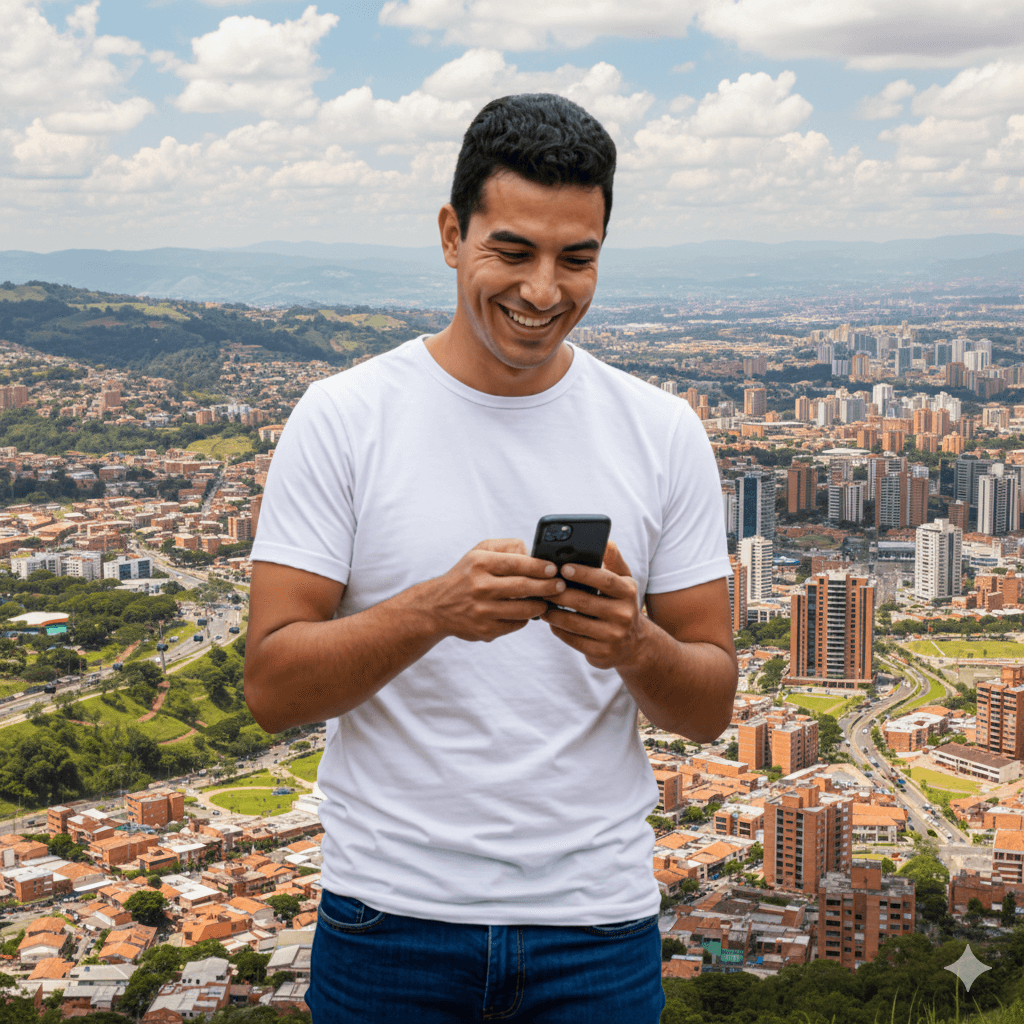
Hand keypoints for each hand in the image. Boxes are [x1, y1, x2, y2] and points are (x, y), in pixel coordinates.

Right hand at [426, 538, 567, 642]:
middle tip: (560, 586)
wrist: (437, 607)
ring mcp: (482, 611)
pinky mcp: (485, 630)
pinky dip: (524, 619)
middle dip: (547, 587)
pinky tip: (525, 612)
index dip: (539, 567)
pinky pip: (516, 625)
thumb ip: (507, 546)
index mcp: (479, 563)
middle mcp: (479, 587)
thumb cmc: (466, 575)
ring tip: (546, 600)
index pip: (516, 563)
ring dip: (540, 605)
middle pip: (523, 587)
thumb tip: (533, 553)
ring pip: (523, 610)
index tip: (554, 569)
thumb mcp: (480, 551)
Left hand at [540, 539, 646, 669]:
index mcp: (628, 592)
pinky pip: (573, 639)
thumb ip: (613, 560)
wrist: (634, 644)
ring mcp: (613, 636)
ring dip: (553, 613)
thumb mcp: (623, 581)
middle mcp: (624, 614)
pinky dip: (558, 629)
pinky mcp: (602, 653)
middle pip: (584, 602)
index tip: (563, 567)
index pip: (604, 580)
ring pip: (574, 622)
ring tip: (541, 603)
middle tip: (541, 586)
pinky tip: (550, 621)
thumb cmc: (620, 603)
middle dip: (559, 594)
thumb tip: (605, 541)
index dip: (583, 573)